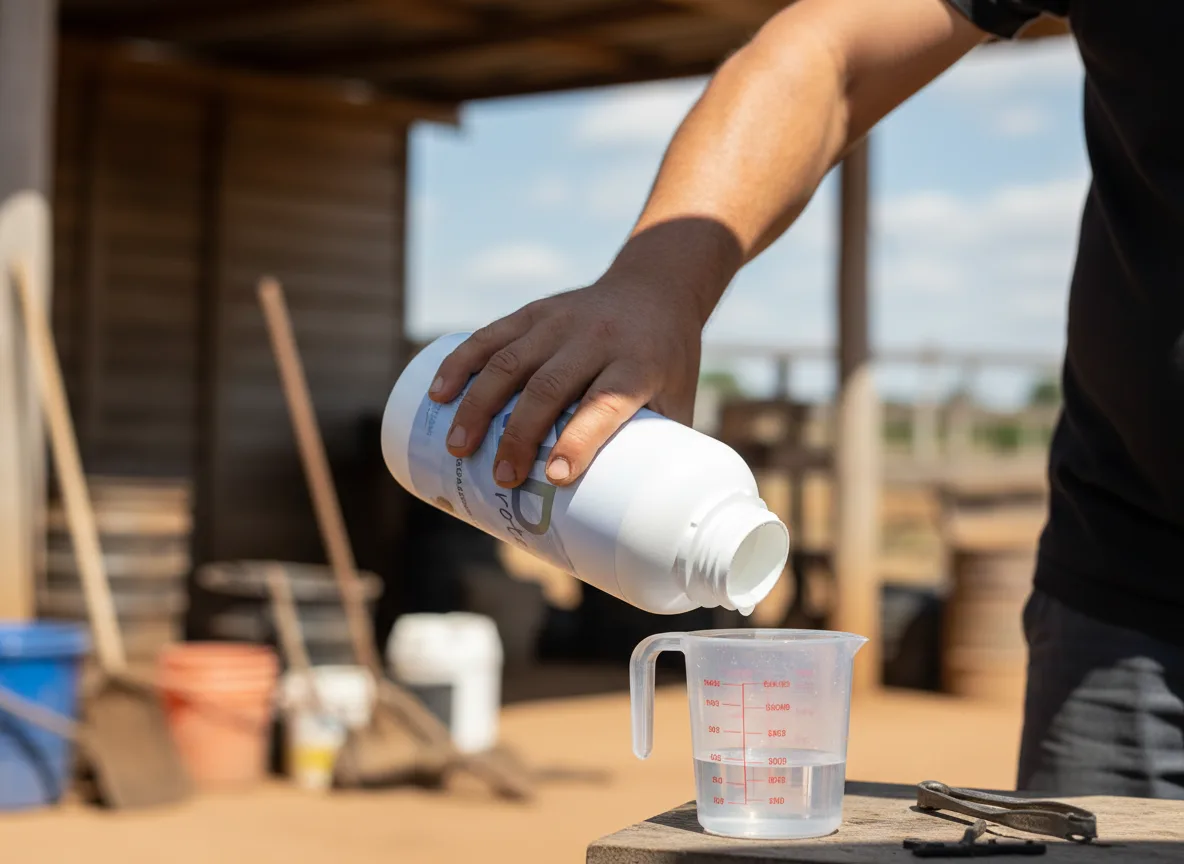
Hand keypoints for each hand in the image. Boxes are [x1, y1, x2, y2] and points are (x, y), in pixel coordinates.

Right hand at [428, 277, 702, 487]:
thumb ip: (656, 450)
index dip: (580, 439)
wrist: (655, 288)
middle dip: (519, 435)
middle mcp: (597, 338)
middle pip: (548, 387)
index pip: (605, 401)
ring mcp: (560, 321)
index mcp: (638, 363)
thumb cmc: (666, 362)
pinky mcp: (534, 312)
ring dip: (479, 405)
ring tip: (458, 446)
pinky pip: (490, 335)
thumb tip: (629, 521)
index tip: (556, 478)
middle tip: (503, 478)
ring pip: (511, 362)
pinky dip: (460, 364)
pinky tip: (440, 393)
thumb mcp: (677, 400)